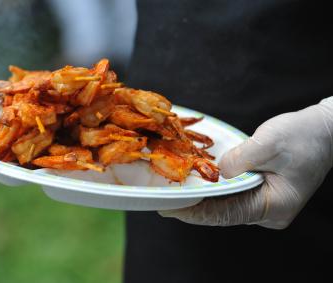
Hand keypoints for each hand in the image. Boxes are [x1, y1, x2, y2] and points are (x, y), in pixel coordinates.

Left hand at [159, 97, 332, 228]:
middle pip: (223, 213)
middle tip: (164, 200)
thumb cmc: (305, 136)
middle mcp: (268, 212)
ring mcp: (265, 204)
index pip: (225, 214)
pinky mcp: (260, 193)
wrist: (326, 130)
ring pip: (225, 206)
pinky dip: (213, 191)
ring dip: (201, 199)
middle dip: (193, 207)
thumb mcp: (270, 143)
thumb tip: (218, 171)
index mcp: (274, 206)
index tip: (170, 207)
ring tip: (174, 193)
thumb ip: (241, 159)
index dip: (195, 211)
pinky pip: (232, 196)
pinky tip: (196, 184)